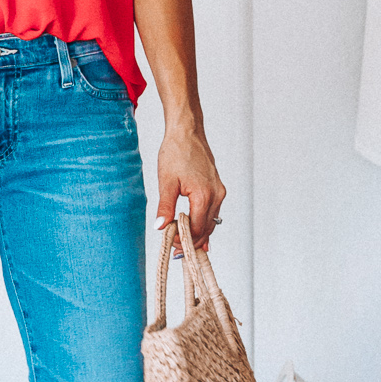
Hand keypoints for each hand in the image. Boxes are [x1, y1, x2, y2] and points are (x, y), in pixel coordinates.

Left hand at [155, 122, 225, 253]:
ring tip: (183, 243)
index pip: (195, 229)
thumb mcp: (166, 182)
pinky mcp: (217, 187)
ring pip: (211, 221)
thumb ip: (165, 207)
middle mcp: (216, 195)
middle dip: (192, 241)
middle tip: (176, 250)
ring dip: (198, 233)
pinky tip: (195, 229)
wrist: (187, 131)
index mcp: (204, 196)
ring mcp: (219, 191)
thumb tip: (161, 227)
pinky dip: (203, 222)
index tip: (170, 244)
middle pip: (206, 229)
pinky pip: (213, 211)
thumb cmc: (176, 152)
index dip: (183, 240)